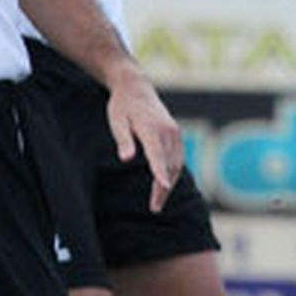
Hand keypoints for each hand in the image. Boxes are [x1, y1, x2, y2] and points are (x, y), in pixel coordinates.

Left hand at [105, 67, 182, 211]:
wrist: (136, 87)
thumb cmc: (122, 106)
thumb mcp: (117, 122)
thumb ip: (123, 140)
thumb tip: (126, 159)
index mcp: (152, 129)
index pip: (158, 155)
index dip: (160, 172)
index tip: (164, 187)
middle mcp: (168, 131)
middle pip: (169, 164)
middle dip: (163, 187)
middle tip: (154, 208)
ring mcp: (174, 133)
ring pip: (176, 163)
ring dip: (170, 183)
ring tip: (158, 203)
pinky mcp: (176, 134)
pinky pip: (178, 158)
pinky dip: (173, 173)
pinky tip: (165, 185)